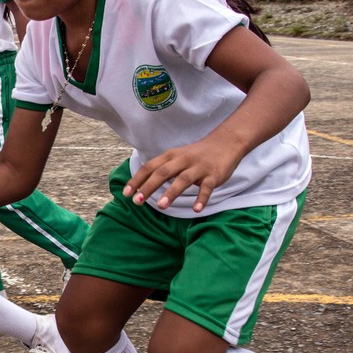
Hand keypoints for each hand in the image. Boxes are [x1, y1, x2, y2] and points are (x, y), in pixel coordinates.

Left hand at [125, 139, 240, 212]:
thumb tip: (142, 185)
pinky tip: (196, 209)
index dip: (137, 180)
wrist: (226, 142)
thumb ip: (162, 168)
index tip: (126, 193)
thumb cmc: (196, 154)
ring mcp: (199, 167)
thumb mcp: (177, 157)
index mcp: (171, 156)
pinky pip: (207, 188)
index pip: (150, 167)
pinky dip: (201, 198)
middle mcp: (183, 160)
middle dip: (148, 187)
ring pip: (183, 180)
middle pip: (163, 173)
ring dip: (171, 192)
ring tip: (160, 206)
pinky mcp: (214, 175)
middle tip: (137, 202)